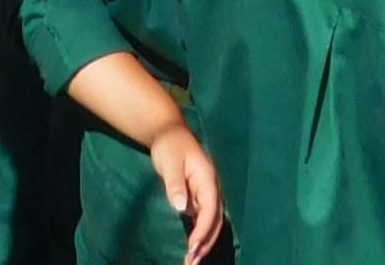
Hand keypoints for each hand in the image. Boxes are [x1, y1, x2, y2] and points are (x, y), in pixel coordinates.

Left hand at [149, 123, 224, 262]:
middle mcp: (211, 188)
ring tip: (192, 260)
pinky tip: (193, 248)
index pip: (210, 208)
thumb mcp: (170, 163)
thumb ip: (175, 185)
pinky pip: (203, 220)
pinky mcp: (199, 198)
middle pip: (215, 220)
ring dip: (204, 242)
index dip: (203, 229)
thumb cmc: (170, 145)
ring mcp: (206, 193)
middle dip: (206, 242)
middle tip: (191, 262)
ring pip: (211, 222)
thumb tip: (181, 208)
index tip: (193, 247)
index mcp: (208, 178)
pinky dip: (199, 235)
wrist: (169, 133)